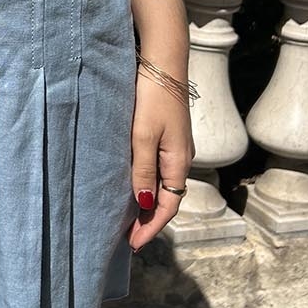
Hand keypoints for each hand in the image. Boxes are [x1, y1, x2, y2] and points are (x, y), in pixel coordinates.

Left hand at [125, 71, 195, 253]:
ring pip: (163, 185)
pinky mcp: (167, 136)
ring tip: (127, 218)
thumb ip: (143, 170)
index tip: (132, 244)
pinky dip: (147, 185)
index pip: (168, 207)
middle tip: (126, 237)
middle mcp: (181, 158)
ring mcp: (175, 147)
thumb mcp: (143, 136)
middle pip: (168, 199)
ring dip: (148, 204)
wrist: (162, 62)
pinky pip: (159, 170)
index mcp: (178, 162)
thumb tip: (146, 203)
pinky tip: (132, 186)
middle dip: (149, 221)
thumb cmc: (151, 98)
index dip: (151, 228)